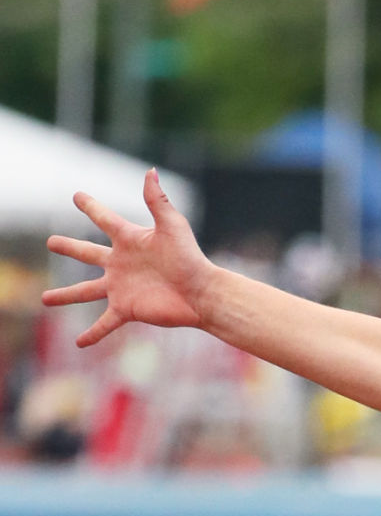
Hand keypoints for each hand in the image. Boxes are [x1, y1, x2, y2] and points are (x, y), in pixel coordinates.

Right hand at [42, 169, 212, 347]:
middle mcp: (121, 264)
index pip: (105, 219)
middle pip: (87, 253)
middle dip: (69, 247)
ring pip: (86, 291)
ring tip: (45, 299)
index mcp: (130, 240)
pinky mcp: (127, 309)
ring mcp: (121, 288)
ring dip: (66, 295)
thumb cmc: (190, 257)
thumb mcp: (172, 225)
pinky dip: (92, 335)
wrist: (201, 292)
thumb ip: (156, 200)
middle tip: (51, 241)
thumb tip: (149, 170)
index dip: (91, 207)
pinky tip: (78, 344)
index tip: (77, 197)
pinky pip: (104, 323)